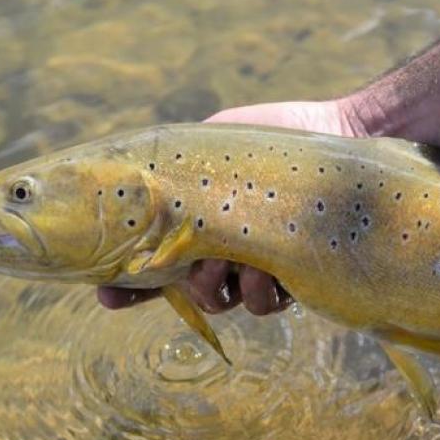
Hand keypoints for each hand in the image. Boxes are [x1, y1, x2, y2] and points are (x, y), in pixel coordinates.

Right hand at [98, 99, 367, 313]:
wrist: (335, 136)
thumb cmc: (267, 137)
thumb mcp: (206, 143)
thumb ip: (169, 173)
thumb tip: (132, 196)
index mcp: (194, 226)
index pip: (150, 263)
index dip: (125, 286)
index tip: (104, 293)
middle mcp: (222, 251)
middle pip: (184, 290)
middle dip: (180, 284)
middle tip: (194, 262)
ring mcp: (256, 267)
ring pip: (222, 302)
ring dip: (218, 288)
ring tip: (233, 261)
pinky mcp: (292, 275)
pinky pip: (264, 304)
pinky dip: (260, 290)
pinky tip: (267, 266)